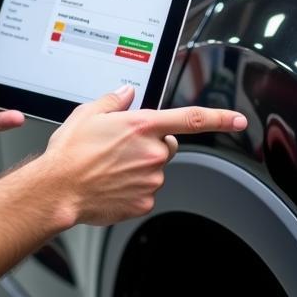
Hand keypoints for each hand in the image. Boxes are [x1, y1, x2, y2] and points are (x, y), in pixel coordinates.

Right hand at [40, 85, 246, 226]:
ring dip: (139, 166)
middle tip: (122, 147)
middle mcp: (152, 152)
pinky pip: (145, 191)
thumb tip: (125, 94)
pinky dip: (131, 187)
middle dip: (152, 144)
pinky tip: (110, 183)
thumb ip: (113, 100)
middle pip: (167, 144)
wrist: (58, 189)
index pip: (191, 119)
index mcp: (142, 126)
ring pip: (155, 169)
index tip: (239, 120)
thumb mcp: (87, 113)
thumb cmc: (70, 152)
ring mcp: (150, 180)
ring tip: (108, 166)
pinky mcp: (144, 201)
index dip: (219, 118)